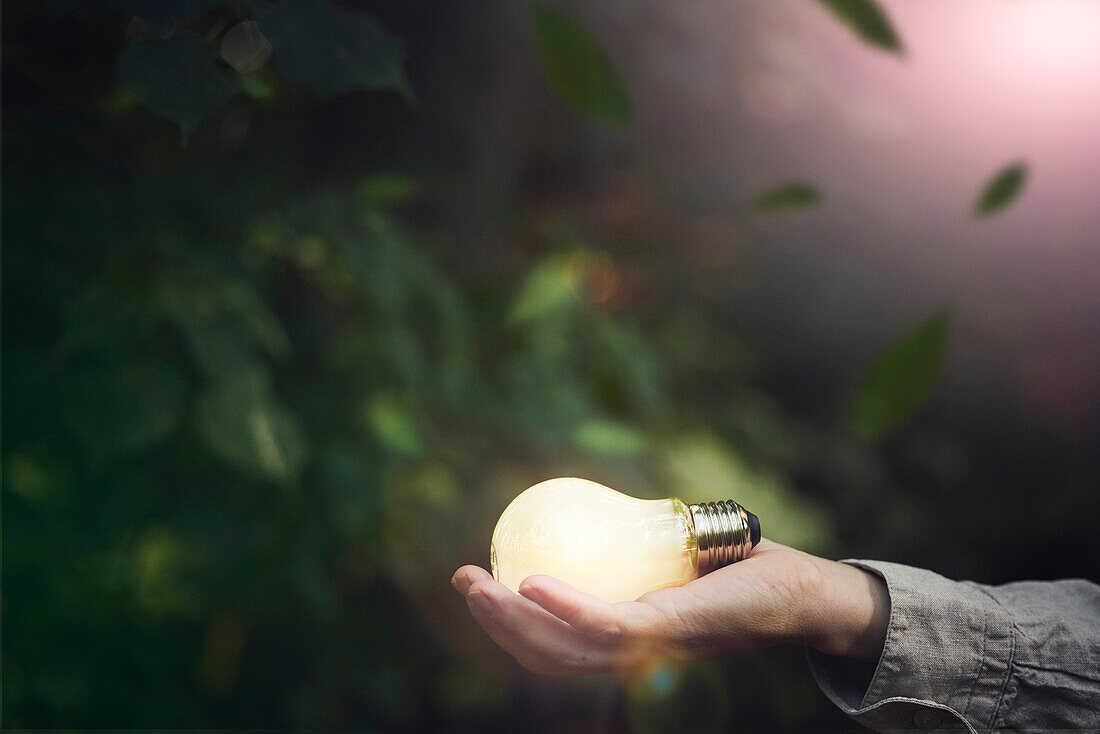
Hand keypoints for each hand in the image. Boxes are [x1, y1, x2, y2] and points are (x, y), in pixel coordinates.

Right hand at [451, 539, 888, 675]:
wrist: (798, 588)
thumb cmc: (738, 570)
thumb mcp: (673, 557)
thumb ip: (635, 544)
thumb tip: (597, 505)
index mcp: (626, 641)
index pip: (555, 648)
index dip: (508, 627)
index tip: (479, 587)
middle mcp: (631, 655)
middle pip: (546, 654)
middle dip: (493, 624)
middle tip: (461, 581)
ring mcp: (649, 647)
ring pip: (563, 648)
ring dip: (510, 619)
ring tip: (474, 585)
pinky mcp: (670, 631)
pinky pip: (605, 625)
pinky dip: (564, 608)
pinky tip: (531, 584)